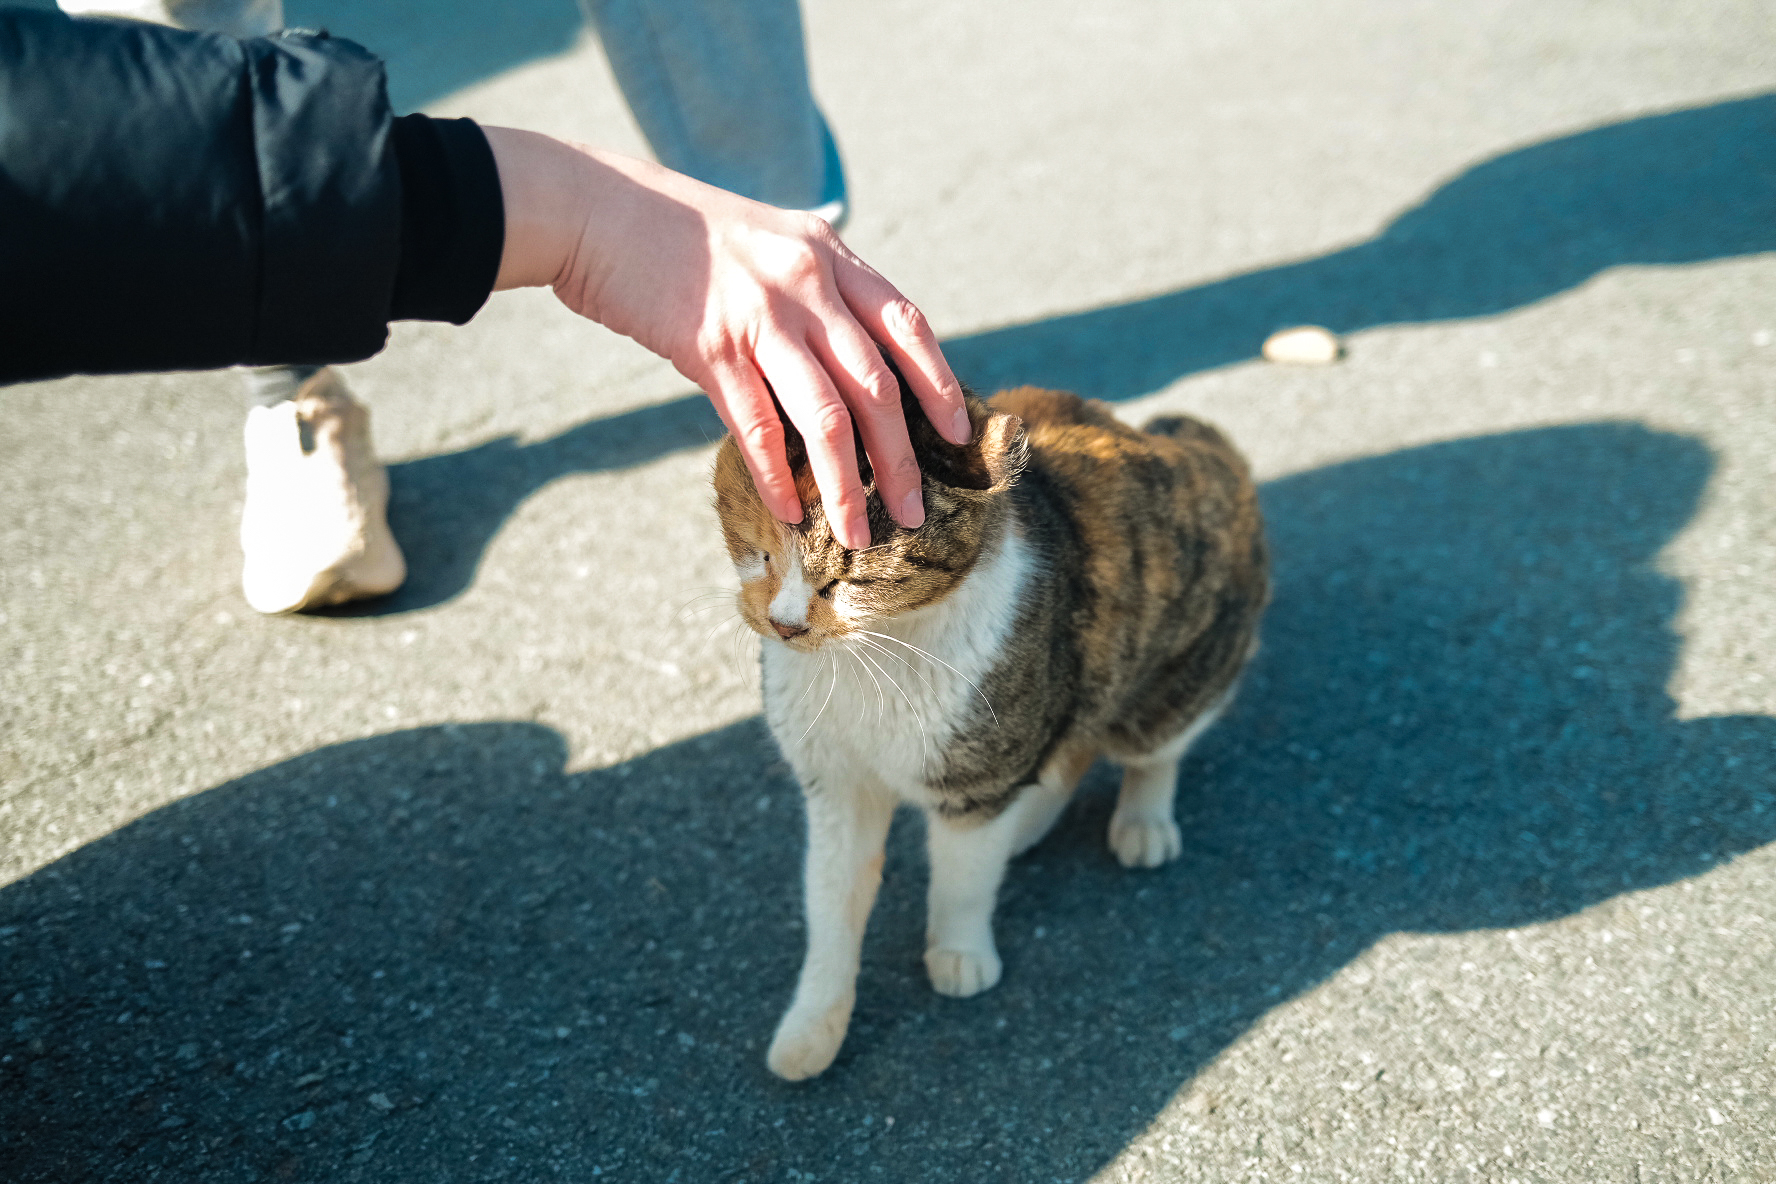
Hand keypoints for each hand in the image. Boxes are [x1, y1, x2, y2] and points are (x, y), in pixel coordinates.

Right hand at [482, 126, 969, 549]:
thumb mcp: (767, 243)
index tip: (956, 434)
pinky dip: (779, 477)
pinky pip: (758, 428)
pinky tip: (790, 513)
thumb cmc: (677, 234)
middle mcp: (806, 283)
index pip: (907, 326)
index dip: (938, 384)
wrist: (596, 209)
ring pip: (828, 417)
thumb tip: (844, 365)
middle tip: (912, 512)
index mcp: (828, 255)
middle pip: (878, 385)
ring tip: (857, 534)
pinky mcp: (710, 347)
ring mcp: (761, 315)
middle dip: (902, 458)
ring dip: (848, 485)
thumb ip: (811, 292)